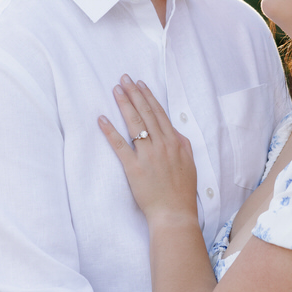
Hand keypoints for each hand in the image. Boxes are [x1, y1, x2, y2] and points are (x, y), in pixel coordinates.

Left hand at [100, 76, 198, 225]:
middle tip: (124, 78)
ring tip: (116, 90)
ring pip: (135, 124)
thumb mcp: (189, 162)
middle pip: (146, 113)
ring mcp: (148, 156)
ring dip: (124, 105)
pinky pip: (120, 146)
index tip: (140, 84)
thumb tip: (173, 129)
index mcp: (175, 142)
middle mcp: (162, 145)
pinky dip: (110, 131)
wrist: (175, 213)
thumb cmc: (182, 190)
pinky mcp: (134, 168)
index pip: (159, 113)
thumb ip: (181, 143)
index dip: (148, 97)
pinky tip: (102, 119)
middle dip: (134, 93)